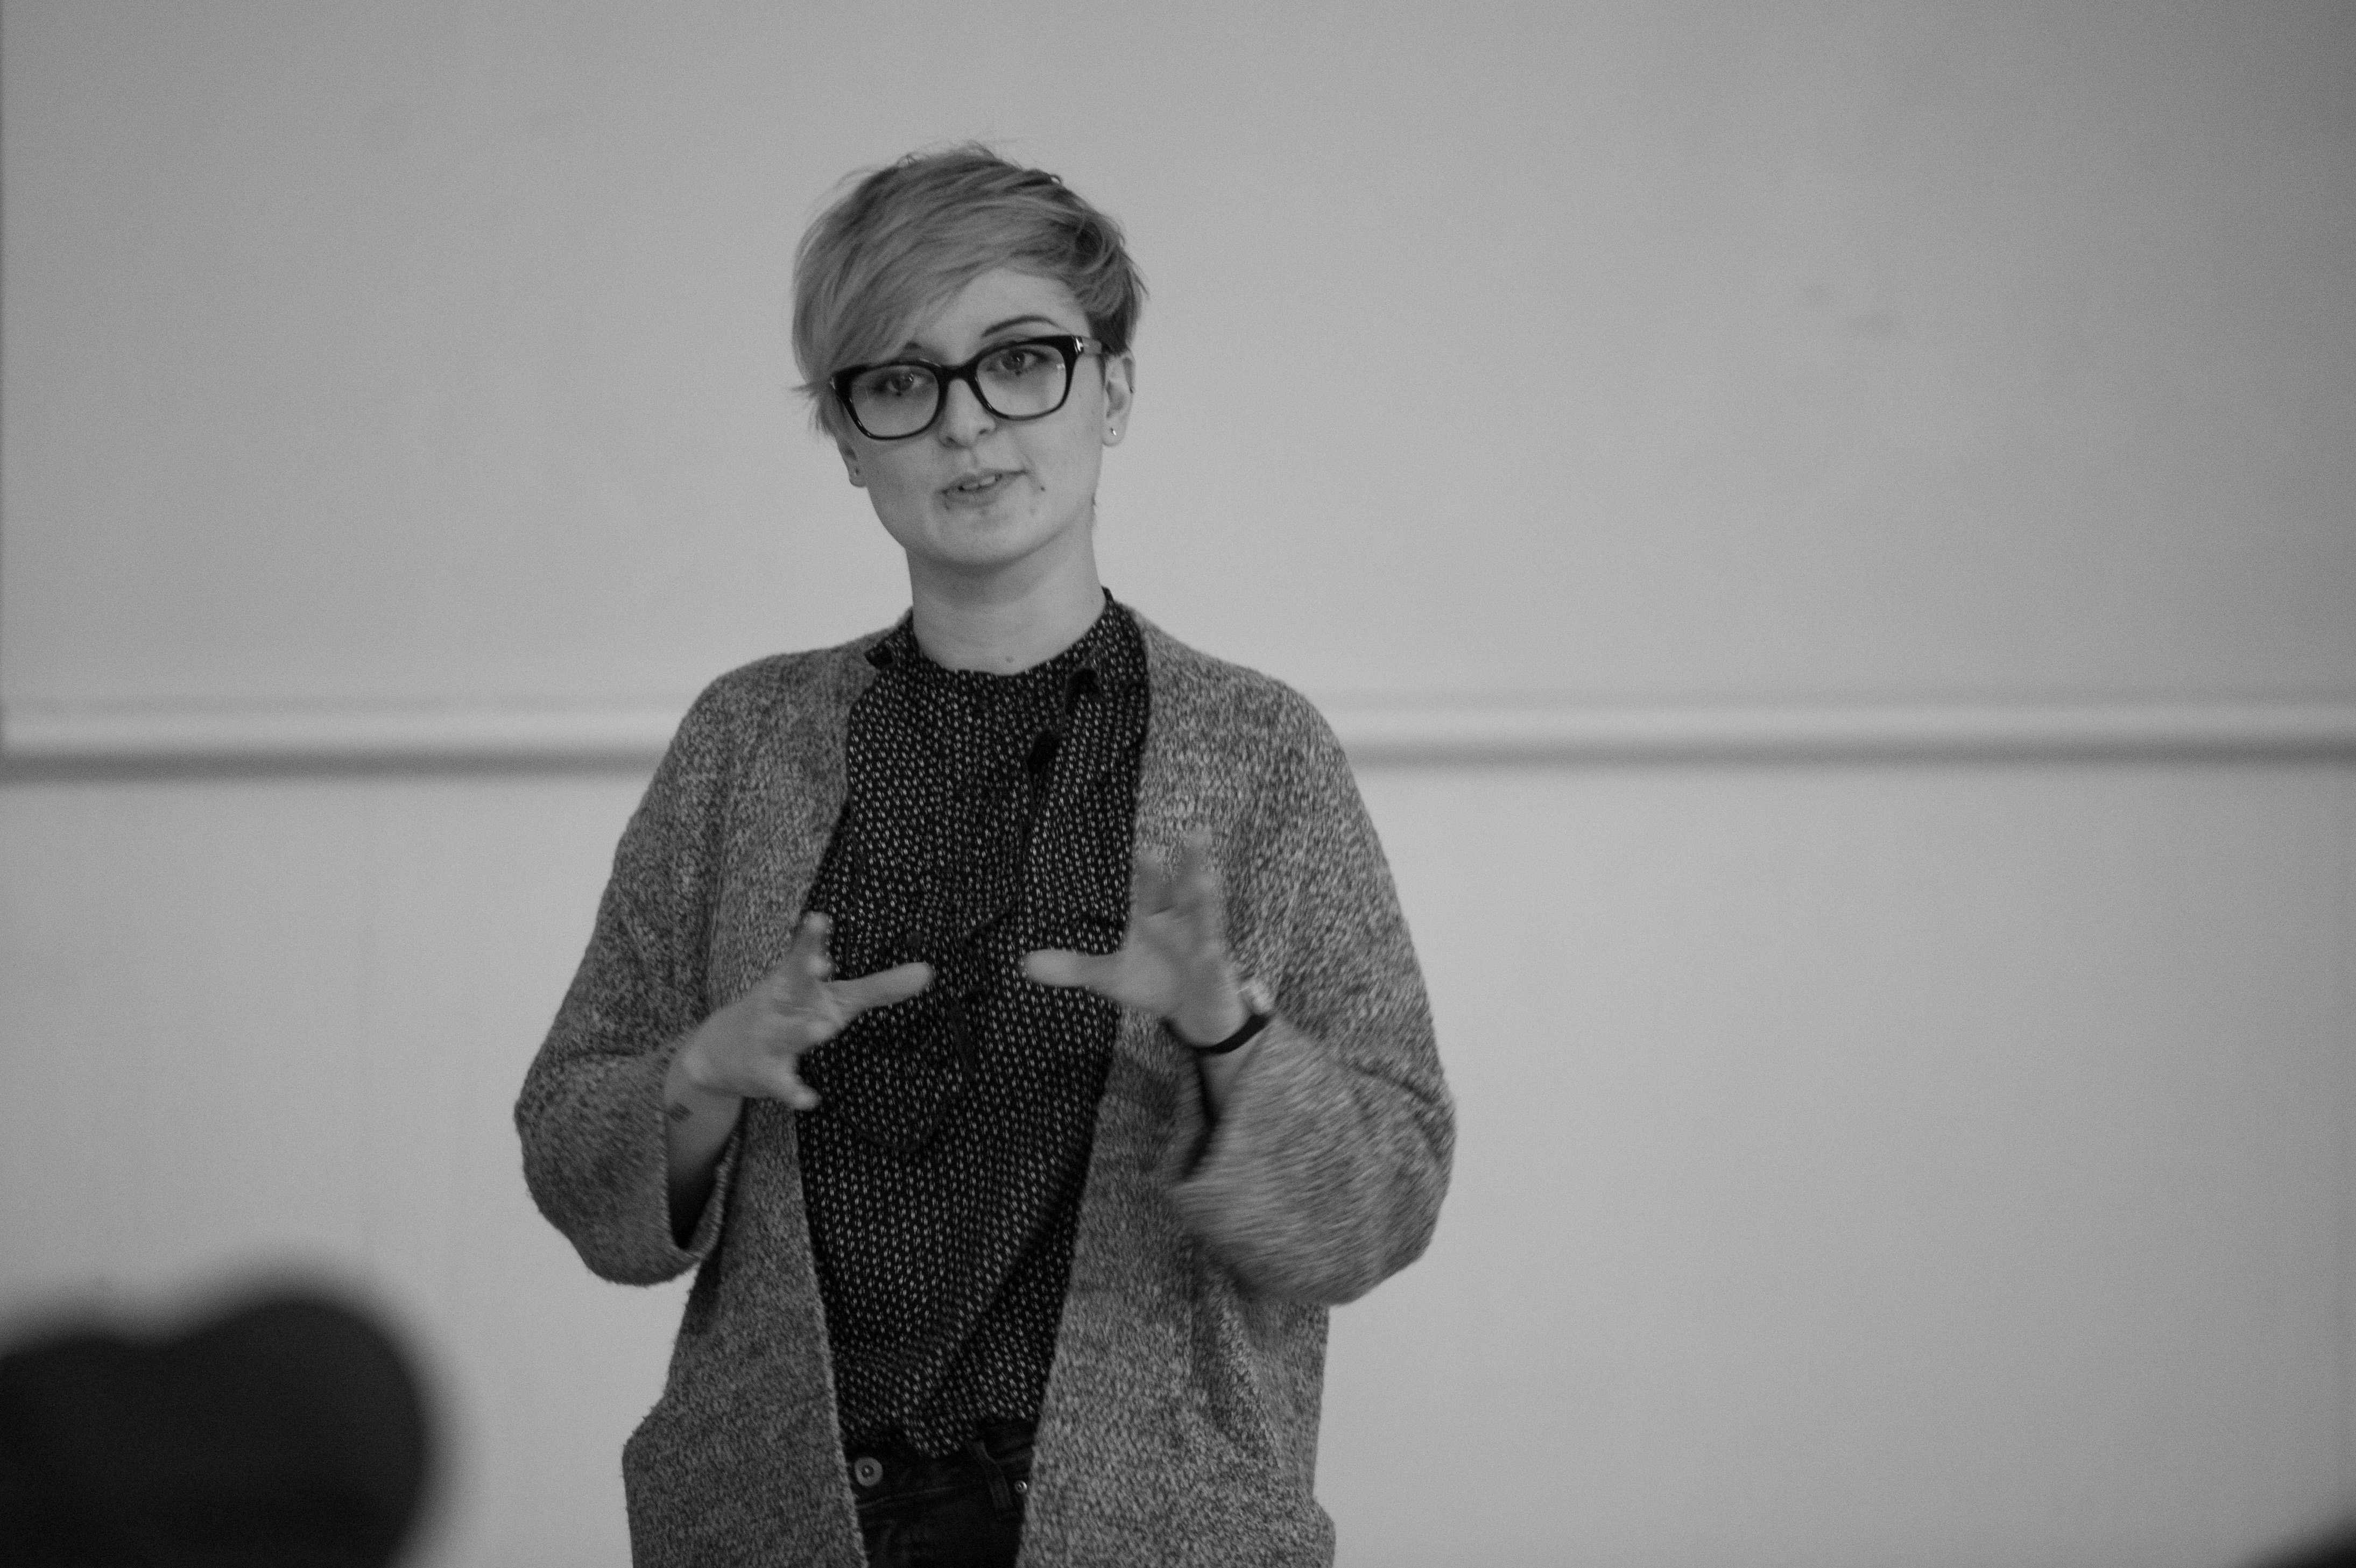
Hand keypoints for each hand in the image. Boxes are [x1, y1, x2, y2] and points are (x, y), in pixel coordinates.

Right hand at [679, 913, 930, 1109]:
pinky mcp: (766, 1071)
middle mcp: (783, 1003)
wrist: (718, 1052)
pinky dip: (795, 1091)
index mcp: (796, 980)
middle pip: (793, 982)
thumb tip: (929, 972)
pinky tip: (810, 1100)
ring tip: (823, 1028)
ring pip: (789, 1034)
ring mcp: (771, 1037)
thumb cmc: (789, 1013)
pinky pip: (783, 1082)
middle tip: (822, 961)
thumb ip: (879, 987)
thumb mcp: (832, 998)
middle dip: (804, 969)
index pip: (803, 953)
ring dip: (804, 1031)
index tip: (819, 917)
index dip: (810, 937)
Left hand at [1024, 832, 1245, 1044]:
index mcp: (1153, 917)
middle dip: (1187, 867)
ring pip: (1205, 919)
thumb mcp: (1110, 977)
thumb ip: (1073, 967)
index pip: (1149, 890)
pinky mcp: (1214, 972)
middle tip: (1190, 836)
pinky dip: (1213, 958)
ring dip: (1206, 902)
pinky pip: (1214, 964)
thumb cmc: (1153, 981)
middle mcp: (1180, 923)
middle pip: (1184, 890)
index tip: (1145, 850)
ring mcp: (1201, 945)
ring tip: (1206, 880)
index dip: (1148, 872)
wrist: (1194, 1011)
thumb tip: (1024, 963)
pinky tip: (1212, 951)